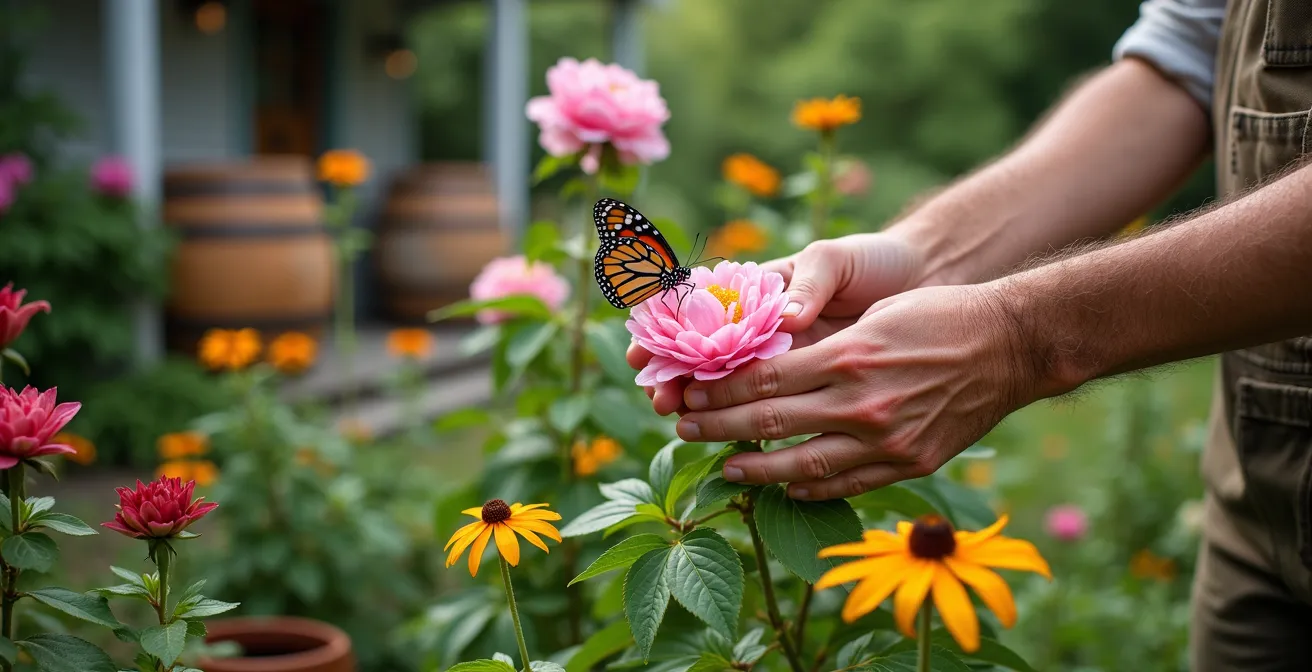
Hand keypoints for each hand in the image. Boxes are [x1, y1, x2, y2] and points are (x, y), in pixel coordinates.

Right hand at [627, 232, 924, 414]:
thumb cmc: (872, 263)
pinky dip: (749, 423)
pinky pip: (771, 408)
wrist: (921, 284)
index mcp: (757, 292)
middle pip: (707, 356)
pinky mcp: (810, 389)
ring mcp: (784, 361)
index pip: (699, 310)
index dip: (667, 331)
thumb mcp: (837, 259)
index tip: (644, 352)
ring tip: (682, 423)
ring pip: (732, 388)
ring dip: (703, 406)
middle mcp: (762, 329)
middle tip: (661, 400)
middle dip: (677, 377)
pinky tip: (731, 441)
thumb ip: (809, 281)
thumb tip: (784, 315)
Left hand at [670, 284, 1036, 499]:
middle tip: (684, 430)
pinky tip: (787, 489)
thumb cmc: (939, 316)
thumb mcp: (875, 316)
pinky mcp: (909, 464)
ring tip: (726, 469)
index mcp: (848, 356)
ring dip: (756, 470)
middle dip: (719, 428)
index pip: (764, 379)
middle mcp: (861, 402)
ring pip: (803, 465)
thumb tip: (768, 365)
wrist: (1010, 346)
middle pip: (770, 422)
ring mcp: (886, 439)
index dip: (720, 390)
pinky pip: (848, 484)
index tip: (690, 392)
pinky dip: (811, 489)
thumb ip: (822, 345)